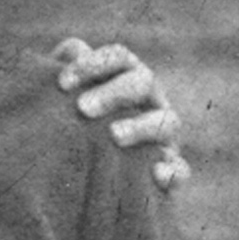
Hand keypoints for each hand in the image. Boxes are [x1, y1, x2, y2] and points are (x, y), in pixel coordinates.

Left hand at [53, 38, 189, 190]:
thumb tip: (69, 50)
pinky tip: (156, 172)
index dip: (92, 64)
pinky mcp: (168, 173)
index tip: (62, 83)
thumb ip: (61, 77)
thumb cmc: (68, 133)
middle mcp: (147, 102)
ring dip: (142, 126)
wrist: (78, 189)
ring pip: (167, 121)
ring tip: (114, 136)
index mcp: (123, 79)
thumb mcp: (59, 106)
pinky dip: (172, 170)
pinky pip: (179, 170)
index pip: (118, 58)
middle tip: (83, 108)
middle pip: (143, 82)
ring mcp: (162, 138)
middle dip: (114, 92)